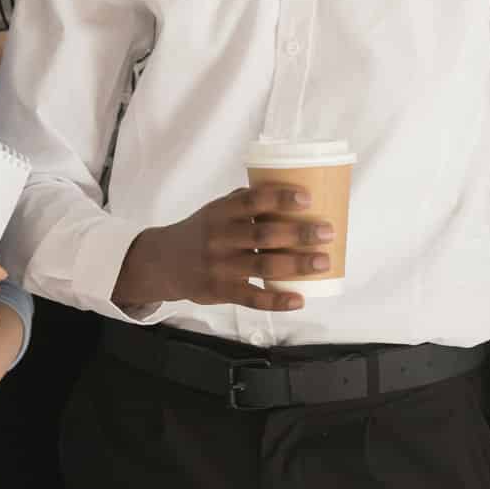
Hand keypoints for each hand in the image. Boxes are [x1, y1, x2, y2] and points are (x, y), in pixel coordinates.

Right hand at [112, 185, 334, 311]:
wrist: (162, 262)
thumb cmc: (201, 231)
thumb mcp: (215, 210)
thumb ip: (245, 202)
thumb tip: (289, 188)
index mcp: (221, 213)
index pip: (251, 201)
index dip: (279, 198)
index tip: (307, 198)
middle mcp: (219, 238)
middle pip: (263, 234)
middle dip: (298, 233)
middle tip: (327, 232)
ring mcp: (219, 266)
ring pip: (262, 265)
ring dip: (296, 264)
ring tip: (323, 261)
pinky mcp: (219, 291)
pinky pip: (251, 298)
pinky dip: (276, 300)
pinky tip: (298, 299)